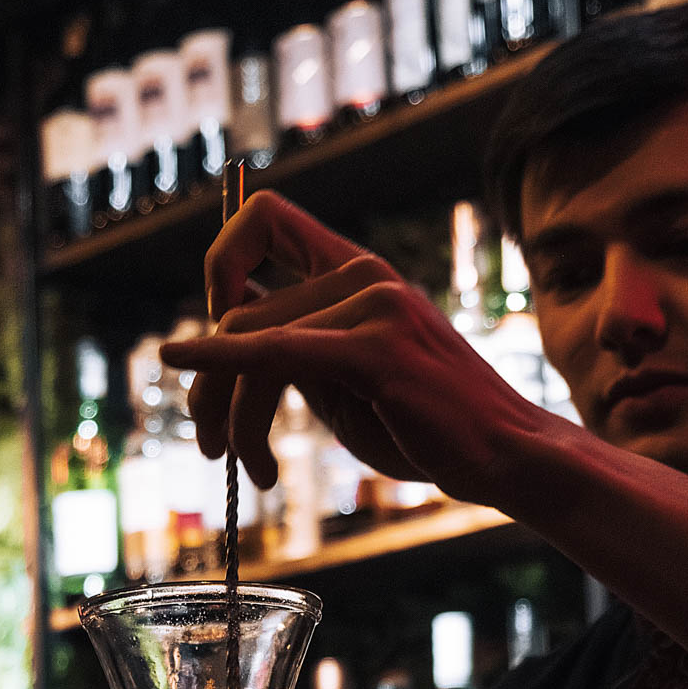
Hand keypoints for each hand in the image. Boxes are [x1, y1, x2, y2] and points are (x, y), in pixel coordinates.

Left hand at [159, 190, 544, 500]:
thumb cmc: (431, 427)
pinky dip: (219, 361)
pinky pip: (273, 351)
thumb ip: (295, 350)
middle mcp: (364, 273)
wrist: (506, 457)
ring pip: (250, 341)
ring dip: (230, 415)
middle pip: (239, 310)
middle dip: (208, 385)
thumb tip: (229, 335)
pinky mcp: (375, 349)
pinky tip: (182, 363)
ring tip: (248, 470)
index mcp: (359, 269)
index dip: (222, 262)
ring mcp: (372, 304)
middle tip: (208, 445)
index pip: (265, 218)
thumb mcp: (347, 380)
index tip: (213, 332)